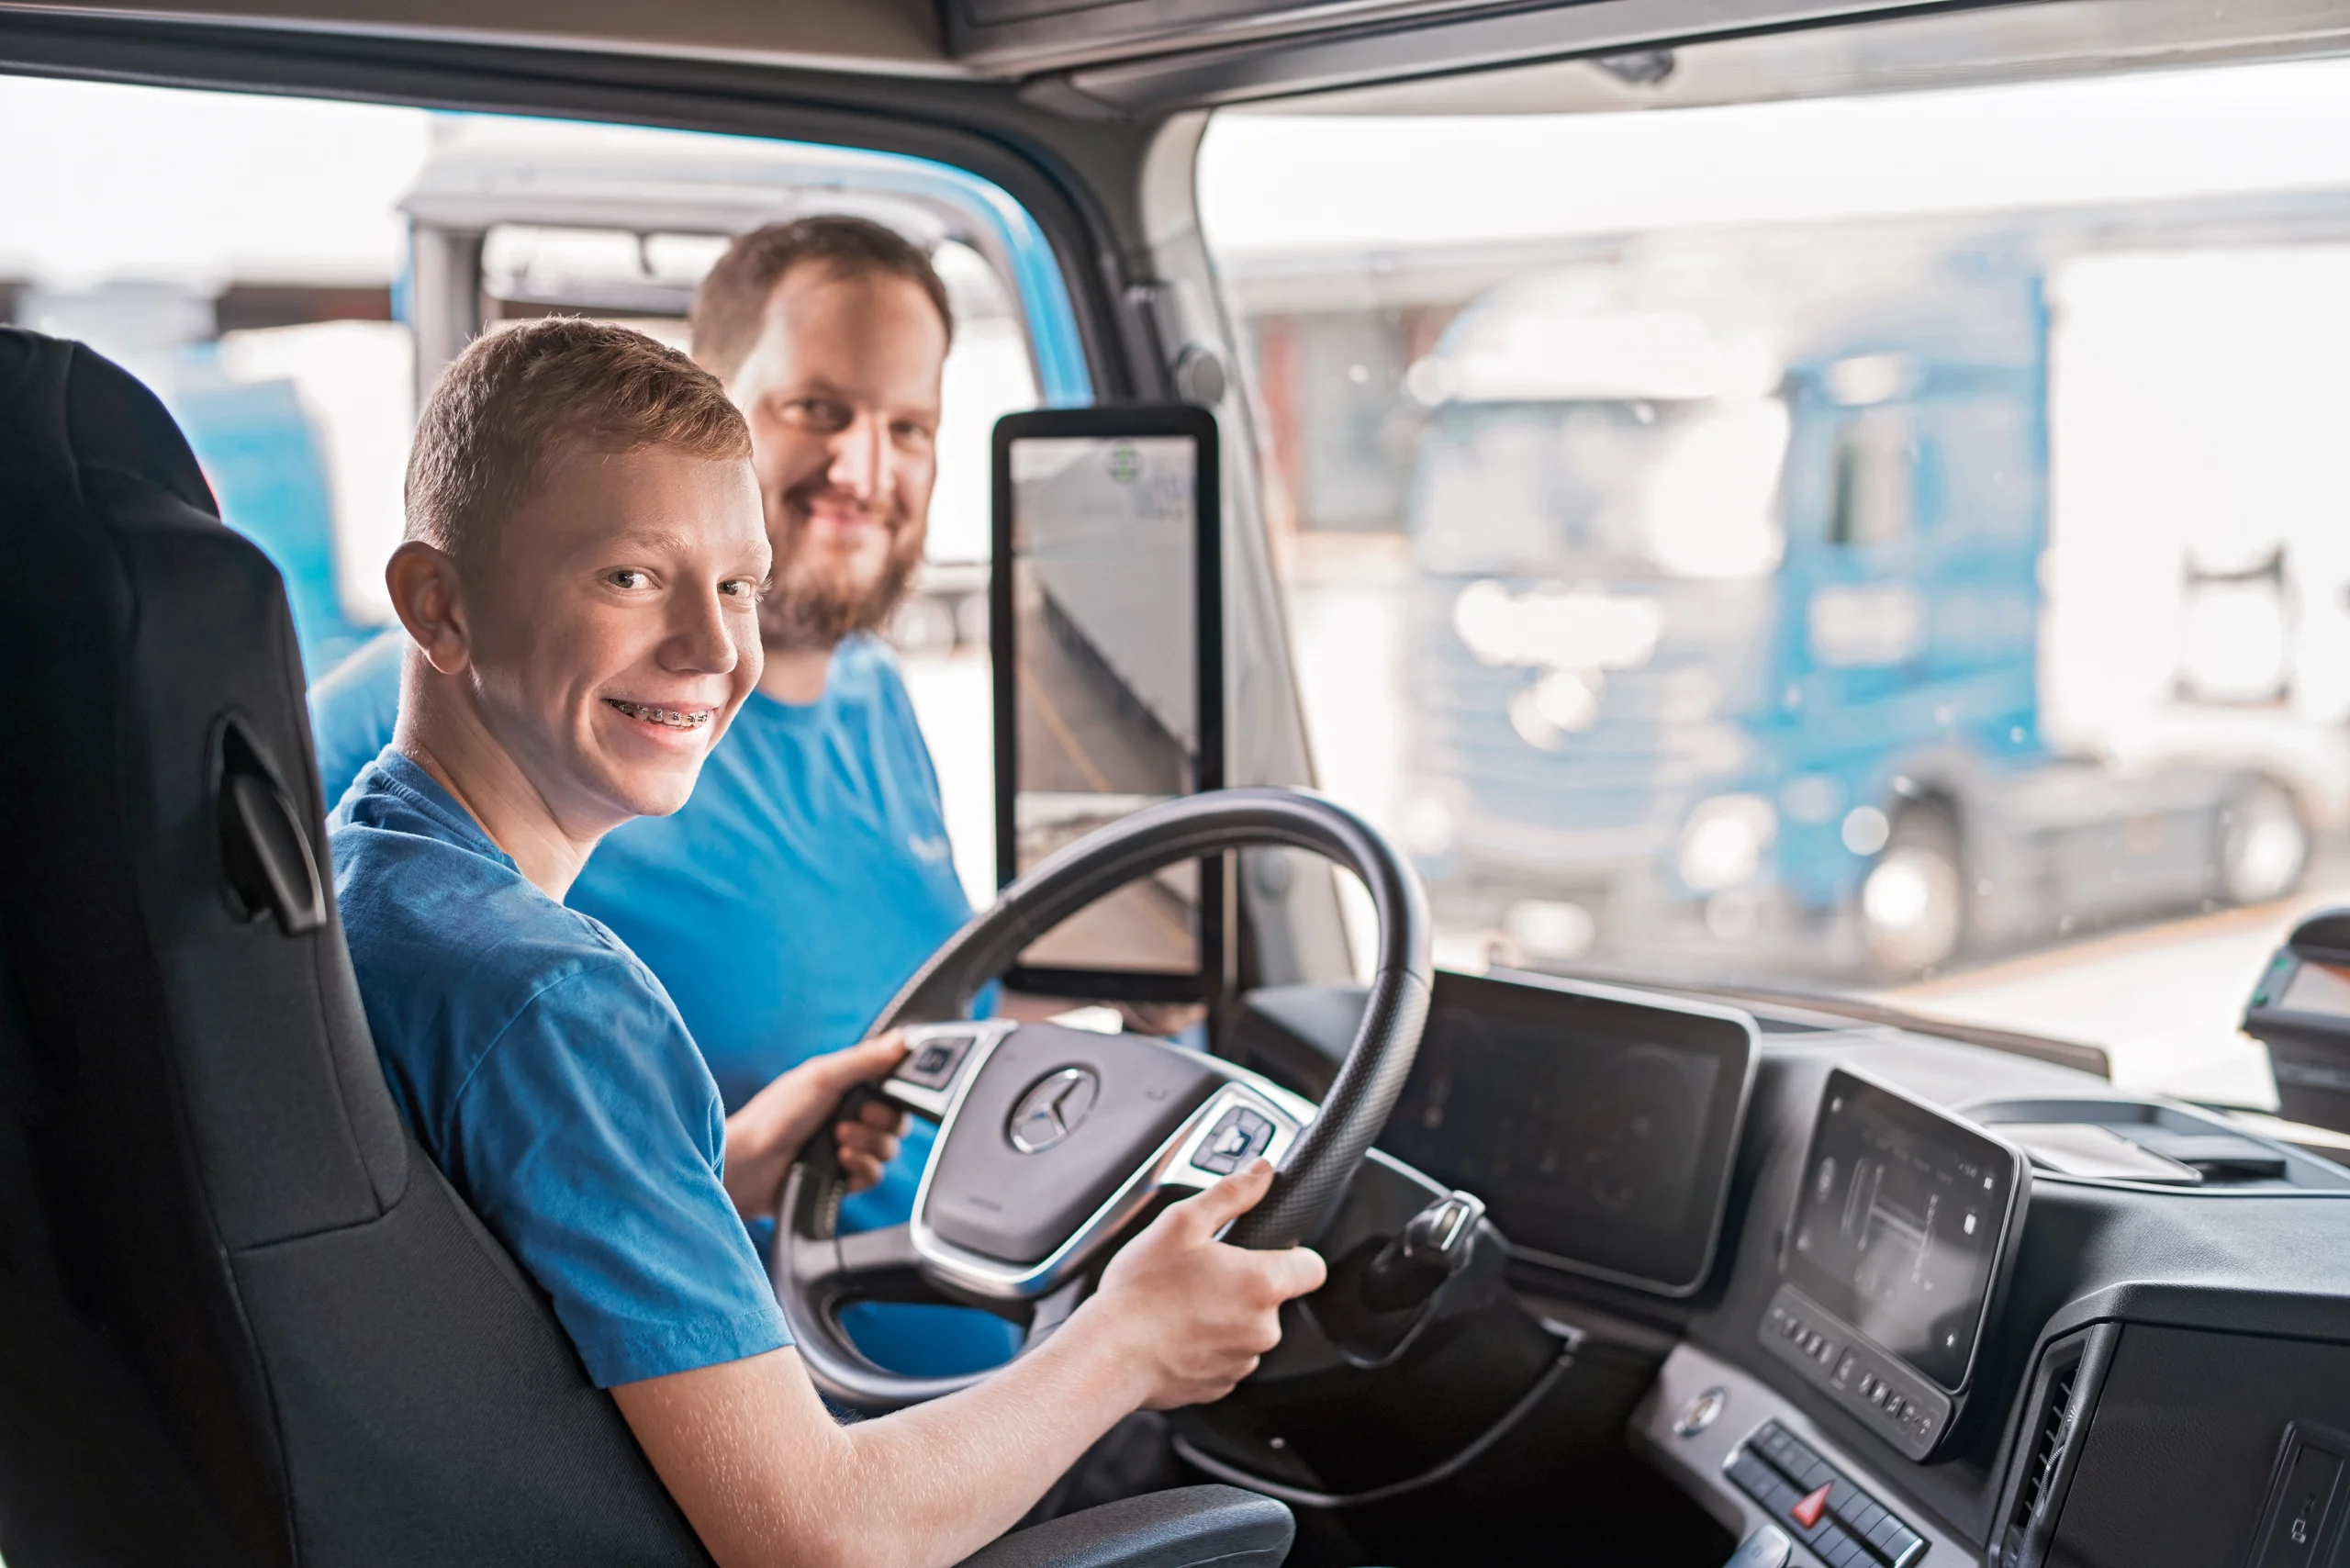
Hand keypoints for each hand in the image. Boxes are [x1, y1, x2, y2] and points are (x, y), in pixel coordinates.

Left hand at [723, 1033, 909, 1221]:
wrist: (749, 1165)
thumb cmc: (775, 1115)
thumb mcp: (822, 1077)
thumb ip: (865, 1059)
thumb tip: (903, 1039)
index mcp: (846, 1088)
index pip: (891, 1088)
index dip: (896, 1093)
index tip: (885, 1093)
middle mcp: (849, 1117)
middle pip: (896, 1121)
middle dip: (879, 1122)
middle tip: (853, 1119)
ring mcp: (847, 1148)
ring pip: (888, 1149)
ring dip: (867, 1145)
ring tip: (837, 1142)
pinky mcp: (844, 1178)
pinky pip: (875, 1175)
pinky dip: (862, 1168)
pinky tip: (840, 1162)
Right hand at [1068, 1159, 1326, 1410]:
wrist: (1108, 1355)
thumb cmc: (1141, 1292)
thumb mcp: (1181, 1223)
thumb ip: (1230, 1193)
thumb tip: (1261, 1173)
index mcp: (1261, 1284)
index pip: (1313, 1268)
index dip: (1294, 1254)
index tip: (1267, 1252)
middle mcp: (1261, 1328)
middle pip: (1274, 1299)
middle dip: (1245, 1285)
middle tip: (1202, 1274)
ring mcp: (1241, 1361)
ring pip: (1248, 1330)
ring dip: (1226, 1317)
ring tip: (1182, 1304)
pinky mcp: (1219, 1387)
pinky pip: (1225, 1358)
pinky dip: (1207, 1345)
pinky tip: (1176, 1332)